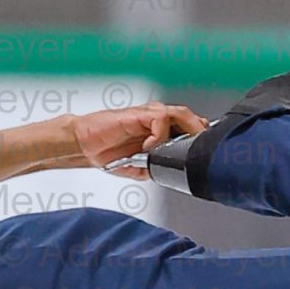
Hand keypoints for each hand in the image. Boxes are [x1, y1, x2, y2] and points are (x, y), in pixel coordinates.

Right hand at [67, 103, 213, 178]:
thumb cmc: (107, 150)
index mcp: (159, 130)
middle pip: (190, 118)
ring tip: (184, 146)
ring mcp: (148, 115)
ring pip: (180, 113)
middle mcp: (156, 119)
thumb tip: (168, 174)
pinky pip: (160, 119)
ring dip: (187, 129)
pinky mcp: (137, 114)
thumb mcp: (136, 166)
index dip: (200, 137)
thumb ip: (153, 168)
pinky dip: (159, 135)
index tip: (205, 152)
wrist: (84, 144)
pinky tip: (149, 147)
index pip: (189, 127)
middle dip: (201, 133)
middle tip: (202, 149)